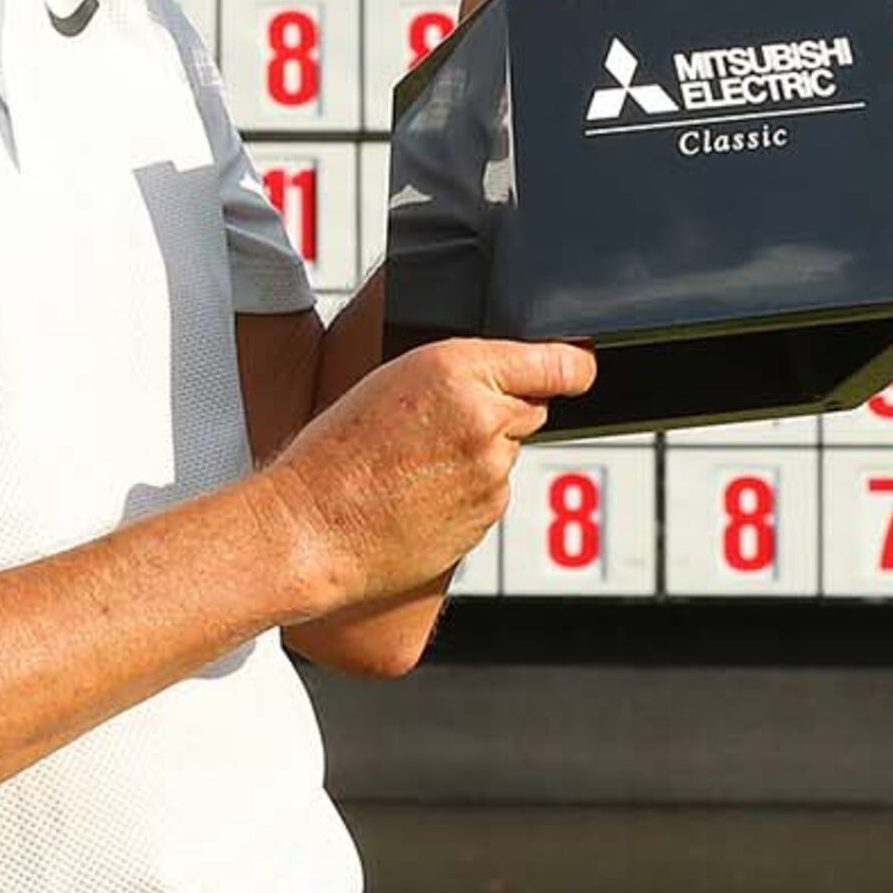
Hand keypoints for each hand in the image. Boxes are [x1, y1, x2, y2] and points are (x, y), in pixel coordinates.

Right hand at [254, 339, 597, 615]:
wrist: (312, 529)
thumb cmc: (332, 456)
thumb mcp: (389, 384)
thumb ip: (455, 379)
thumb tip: (501, 390)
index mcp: (453, 367)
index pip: (555, 364)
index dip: (572, 368)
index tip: (581, 371)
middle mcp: (483, 415)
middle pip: (530, 408)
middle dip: (499, 415)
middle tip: (438, 432)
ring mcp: (490, 468)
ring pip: (507, 453)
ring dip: (478, 459)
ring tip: (415, 471)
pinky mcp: (488, 512)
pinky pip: (491, 493)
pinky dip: (467, 495)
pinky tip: (420, 499)